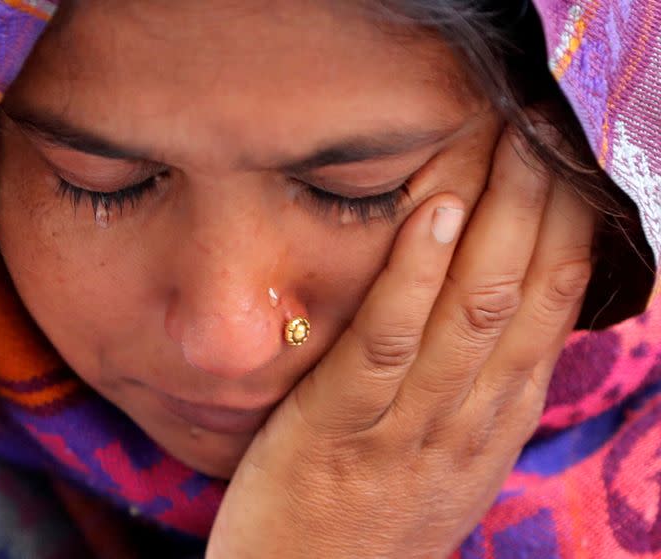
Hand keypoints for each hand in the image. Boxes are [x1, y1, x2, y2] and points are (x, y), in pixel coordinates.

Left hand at [206, 126, 595, 557]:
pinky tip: (433, 211)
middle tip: (546, 126)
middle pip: (523, 297)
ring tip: (508, 144)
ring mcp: (407, 425)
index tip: (569, 165)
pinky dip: (414, 274)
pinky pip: (386, 342)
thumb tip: (504, 311)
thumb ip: (478, 387)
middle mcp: (468, 419)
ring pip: (471, 312)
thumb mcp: (448, 457)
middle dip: (542, 206)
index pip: (553, 309)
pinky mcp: (338, 426)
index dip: (570, 231)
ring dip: (494, 221)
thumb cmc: (375, 514)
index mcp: (496, 420)